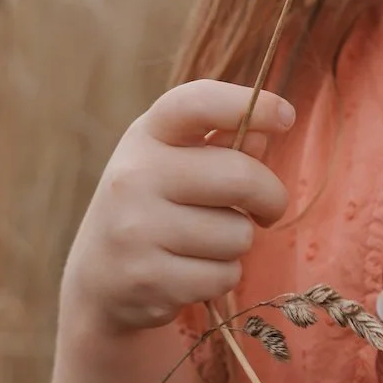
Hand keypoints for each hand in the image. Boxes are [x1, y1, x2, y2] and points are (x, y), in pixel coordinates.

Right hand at [60, 79, 293, 335]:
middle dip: (271, 198)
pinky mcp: (147, 278)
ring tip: (206, 244)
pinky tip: (191, 272)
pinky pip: (223, 276)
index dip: (248, 104)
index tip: (286, 117)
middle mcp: (135, 175)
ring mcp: (136, 229)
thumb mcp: (175, 163)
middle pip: (241, 177)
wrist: (97, 280)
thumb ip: (221, 145)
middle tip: (267, 210)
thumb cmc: (154, 207)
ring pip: (238, 235)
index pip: (198, 103)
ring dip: (237, 244)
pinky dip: (221, 277)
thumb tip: (262, 136)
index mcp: (147, 136)